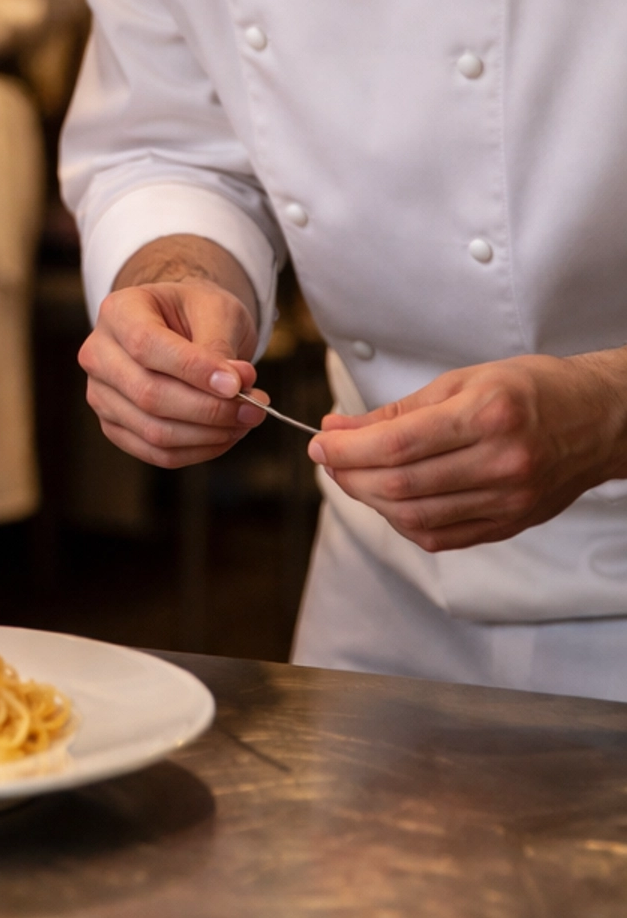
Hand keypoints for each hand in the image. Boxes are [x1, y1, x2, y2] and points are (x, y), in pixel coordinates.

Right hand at [82, 248, 266, 467]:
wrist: (179, 326)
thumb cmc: (195, 313)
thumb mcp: (215, 310)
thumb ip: (219, 346)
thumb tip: (233, 388)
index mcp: (118, 311)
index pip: (146, 345)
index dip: (192, 369)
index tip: (237, 383)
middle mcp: (98, 354)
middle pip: (148, 394)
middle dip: (209, 409)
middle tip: (255, 407)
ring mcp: (101, 394)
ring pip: (153, 431)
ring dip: (209, 434)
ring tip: (246, 419)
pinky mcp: (114, 426)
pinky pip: (157, 453)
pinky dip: (198, 450)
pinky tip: (226, 434)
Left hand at [310, 351, 626, 550]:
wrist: (598, 420)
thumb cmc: (533, 390)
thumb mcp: (463, 380)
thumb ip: (398, 411)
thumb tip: (340, 429)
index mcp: (488, 416)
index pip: (397, 445)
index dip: (347, 449)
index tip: (320, 441)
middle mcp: (501, 463)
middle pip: (400, 485)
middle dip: (350, 474)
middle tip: (329, 458)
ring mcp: (507, 501)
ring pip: (416, 518)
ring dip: (370, 500)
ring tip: (354, 476)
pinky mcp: (509, 525)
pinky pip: (441, 537)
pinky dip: (404, 522)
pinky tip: (390, 500)